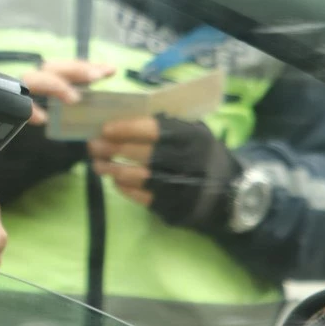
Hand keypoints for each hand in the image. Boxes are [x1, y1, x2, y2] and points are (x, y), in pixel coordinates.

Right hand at [23, 60, 115, 124]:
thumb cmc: (34, 132)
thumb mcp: (59, 121)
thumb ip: (76, 114)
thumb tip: (102, 126)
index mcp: (47, 84)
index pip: (70, 69)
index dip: (90, 66)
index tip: (112, 69)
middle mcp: (32, 85)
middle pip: (52, 67)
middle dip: (76, 69)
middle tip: (96, 77)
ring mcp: (17, 95)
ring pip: (33, 79)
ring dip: (56, 85)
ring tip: (74, 99)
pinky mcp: (6, 109)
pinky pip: (16, 105)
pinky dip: (29, 109)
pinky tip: (42, 118)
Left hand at [88, 114, 238, 225]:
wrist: (231, 191)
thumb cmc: (204, 155)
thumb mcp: (195, 133)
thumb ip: (168, 126)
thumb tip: (127, 119)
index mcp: (191, 137)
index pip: (154, 129)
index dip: (126, 128)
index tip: (106, 129)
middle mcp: (186, 161)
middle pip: (142, 154)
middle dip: (112, 149)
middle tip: (93, 146)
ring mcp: (180, 186)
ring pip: (138, 177)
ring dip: (113, 170)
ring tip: (97, 165)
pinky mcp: (174, 206)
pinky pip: (142, 197)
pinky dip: (125, 189)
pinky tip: (116, 181)